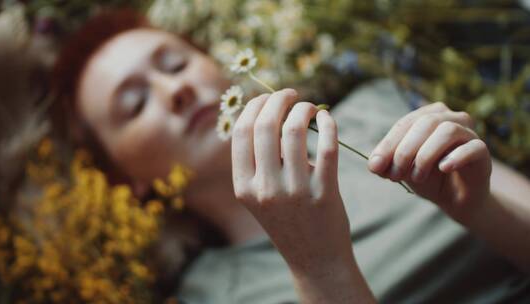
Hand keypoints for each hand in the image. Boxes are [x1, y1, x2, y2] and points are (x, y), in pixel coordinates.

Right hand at [231, 89, 351, 271]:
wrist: (314, 258)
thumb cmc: (287, 220)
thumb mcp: (259, 196)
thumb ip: (258, 160)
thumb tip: (267, 112)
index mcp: (243, 186)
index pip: (241, 132)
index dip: (254, 105)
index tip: (268, 97)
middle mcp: (264, 189)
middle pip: (265, 125)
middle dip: (278, 99)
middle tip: (291, 94)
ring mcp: (294, 192)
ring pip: (295, 131)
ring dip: (303, 109)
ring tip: (310, 107)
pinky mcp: (324, 194)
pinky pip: (326, 147)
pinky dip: (328, 124)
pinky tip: (327, 118)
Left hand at [368, 102, 491, 221]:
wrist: (454, 198)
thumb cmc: (427, 176)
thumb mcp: (401, 170)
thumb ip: (386, 164)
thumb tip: (374, 165)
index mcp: (427, 116)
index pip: (404, 124)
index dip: (388, 145)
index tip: (375, 166)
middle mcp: (450, 117)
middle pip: (425, 123)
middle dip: (405, 151)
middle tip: (395, 175)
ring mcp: (469, 132)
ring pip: (447, 131)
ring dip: (426, 155)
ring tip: (417, 177)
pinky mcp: (482, 151)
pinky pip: (473, 147)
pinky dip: (456, 157)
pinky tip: (443, 168)